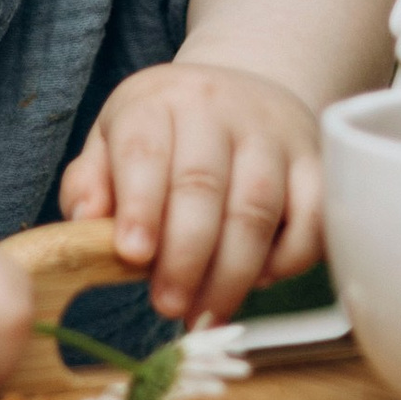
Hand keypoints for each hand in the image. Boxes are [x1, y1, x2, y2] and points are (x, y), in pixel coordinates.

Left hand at [59, 60, 323, 324]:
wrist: (243, 88)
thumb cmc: (167, 133)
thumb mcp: (112, 141)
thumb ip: (89, 184)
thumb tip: (84, 225)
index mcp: (158, 101)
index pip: (145, 150)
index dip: (140, 206)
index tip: (133, 256)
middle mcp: (218, 107)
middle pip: (203, 185)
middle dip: (185, 256)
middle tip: (169, 304)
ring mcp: (272, 131)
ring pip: (258, 208)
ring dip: (232, 272)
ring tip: (207, 311)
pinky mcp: (316, 158)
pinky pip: (313, 216)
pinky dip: (289, 260)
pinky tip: (259, 280)